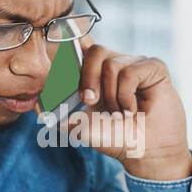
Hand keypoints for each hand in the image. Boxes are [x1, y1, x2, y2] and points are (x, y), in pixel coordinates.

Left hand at [68, 37, 191, 181]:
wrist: (145, 153)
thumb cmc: (116, 139)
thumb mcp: (81, 127)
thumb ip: (59, 115)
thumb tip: (37, 105)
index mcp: (97, 74)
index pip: (83, 45)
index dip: (72, 37)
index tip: (62, 37)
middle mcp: (116, 64)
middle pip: (95, 50)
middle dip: (87, 77)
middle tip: (90, 101)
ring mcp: (135, 64)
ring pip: (112, 64)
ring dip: (111, 96)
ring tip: (121, 113)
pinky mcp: (153, 68)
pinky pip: (130, 72)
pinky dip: (126, 96)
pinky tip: (133, 109)